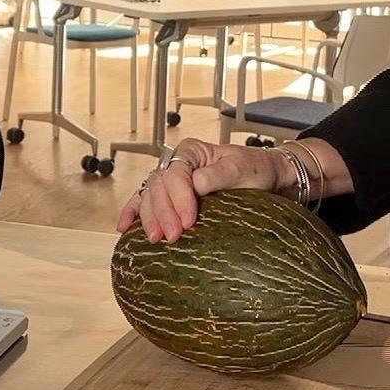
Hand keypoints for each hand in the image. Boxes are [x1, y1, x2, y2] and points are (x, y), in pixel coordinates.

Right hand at [117, 138, 290, 242]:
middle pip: (158, 186)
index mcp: (192, 151)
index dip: (179, 197)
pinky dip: (134, 213)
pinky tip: (125, 227)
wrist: (264, 178)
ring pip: (149, 196)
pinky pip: (145, 202)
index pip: (175, 173)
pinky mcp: (172, 198)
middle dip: (163, 212)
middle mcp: (177, 164)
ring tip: (156, 238)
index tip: (190, 220)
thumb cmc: (255, 170)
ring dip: (149, 217)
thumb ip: (218, 175)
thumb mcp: (242, 169)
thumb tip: (195, 185)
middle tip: (173, 236)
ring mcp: (172, 182)